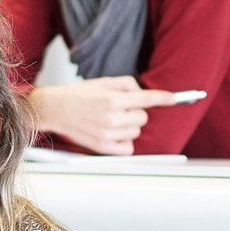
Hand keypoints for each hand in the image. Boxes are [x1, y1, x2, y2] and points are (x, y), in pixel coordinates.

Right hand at [28, 77, 175, 154]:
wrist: (55, 109)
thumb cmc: (78, 94)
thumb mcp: (103, 82)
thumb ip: (126, 85)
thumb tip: (143, 92)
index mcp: (112, 99)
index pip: (147, 99)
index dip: (164, 98)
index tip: (174, 99)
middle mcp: (111, 118)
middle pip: (143, 117)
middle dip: (136, 111)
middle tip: (121, 108)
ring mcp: (106, 134)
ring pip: (136, 132)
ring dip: (130, 126)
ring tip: (113, 120)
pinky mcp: (102, 147)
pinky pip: (128, 148)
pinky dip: (125, 141)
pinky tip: (114, 133)